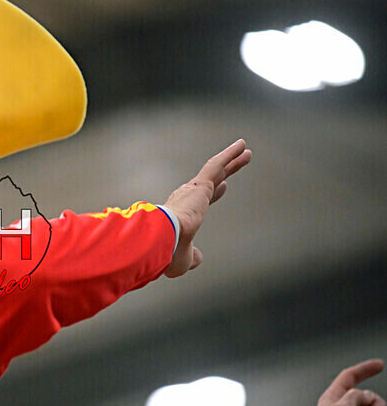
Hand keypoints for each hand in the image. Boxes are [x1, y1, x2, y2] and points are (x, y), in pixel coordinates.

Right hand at [162, 138, 250, 277]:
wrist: (160, 241)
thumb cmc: (168, 253)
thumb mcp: (184, 259)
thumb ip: (193, 257)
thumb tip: (198, 258)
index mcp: (180, 214)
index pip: (201, 200)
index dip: (213, 193)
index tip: (224, 186)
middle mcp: (185, 198)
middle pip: (211, 181)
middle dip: (225, 172)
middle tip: (237, 162)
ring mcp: (192, 191)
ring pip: (215, 170)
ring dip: (231, 160)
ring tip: (245, 148)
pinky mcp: (199, 186)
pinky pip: (216, 165)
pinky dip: (229, 154)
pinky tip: (242, 146)